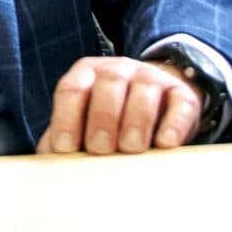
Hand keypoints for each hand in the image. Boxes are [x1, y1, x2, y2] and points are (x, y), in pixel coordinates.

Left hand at [36, 56, 202, 155]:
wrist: (156, 102)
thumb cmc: (109, 120)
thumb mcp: (83, 122)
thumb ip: (64, 137)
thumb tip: (49, 161)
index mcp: (86, 75)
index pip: (71, 89)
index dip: (66, 118)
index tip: (66, 149)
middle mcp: (117, 70)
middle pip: (108, 84)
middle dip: (102, 118)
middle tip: (100, 149)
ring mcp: (151, 78)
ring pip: (144, 89)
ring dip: (136, 120)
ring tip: (131, 149)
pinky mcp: (181, 94)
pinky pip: (180, 103)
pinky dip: (173, 124)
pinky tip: (165, 143)